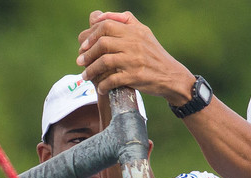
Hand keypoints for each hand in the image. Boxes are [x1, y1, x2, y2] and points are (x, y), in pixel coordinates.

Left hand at [77, 11, 192, 105]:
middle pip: (103, 42)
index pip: (106, 25)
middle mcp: (134, 43)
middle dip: (87, 52)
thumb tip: (99, 15)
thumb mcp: (144, 32)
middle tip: (79, 61)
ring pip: (104, 61)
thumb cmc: (153, 54)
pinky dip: (103, 85)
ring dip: (91, 70)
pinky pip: (112, 80)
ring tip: (85, 76)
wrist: (171, 76)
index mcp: (134, 30)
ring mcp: (134, 60)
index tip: (83, 44)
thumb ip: (125, 20)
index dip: (91, 34)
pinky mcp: (135, 76)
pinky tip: (100, 88)